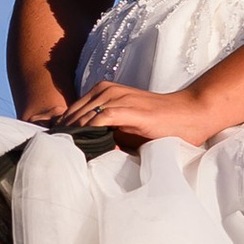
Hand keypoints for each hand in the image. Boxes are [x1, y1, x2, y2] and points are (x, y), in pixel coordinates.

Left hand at [56, 78, 227, 150]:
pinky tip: (83, 146)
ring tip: (63, 152)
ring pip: (81, 115)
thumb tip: (83, 150)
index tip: (54, 147)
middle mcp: (107, 90)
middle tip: (54, 153)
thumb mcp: (125, 128)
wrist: (189, 115)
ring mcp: (117, 98)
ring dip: (71, 134)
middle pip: (72, 113)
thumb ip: (104, 133)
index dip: (62, 129)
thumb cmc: (159, 125)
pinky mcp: (127, 109)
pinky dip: (88, 132)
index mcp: (104, 92)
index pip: (72, 111)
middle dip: (62, 133)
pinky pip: (98, 119)